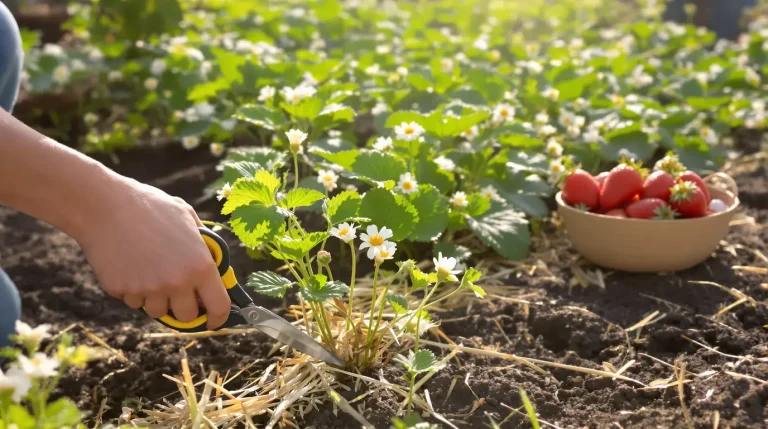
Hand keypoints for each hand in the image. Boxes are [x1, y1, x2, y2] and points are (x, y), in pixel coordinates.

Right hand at [73, 176, 230, 328]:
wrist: (104, 205)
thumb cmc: (150, 206)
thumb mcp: (187, 217)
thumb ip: (204, 244)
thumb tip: (215, 264)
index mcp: (200, 265)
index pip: (218, 306)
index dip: (218, 318)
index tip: (214, 321)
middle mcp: (177, 282)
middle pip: (186, 316)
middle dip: (184, 308)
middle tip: (178, 293)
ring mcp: (148, 289)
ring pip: (157, 311)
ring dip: (156, 299)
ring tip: (149, 271)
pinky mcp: (122, 291)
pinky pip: (132, 301)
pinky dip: (133, 290)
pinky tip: (128, 265)